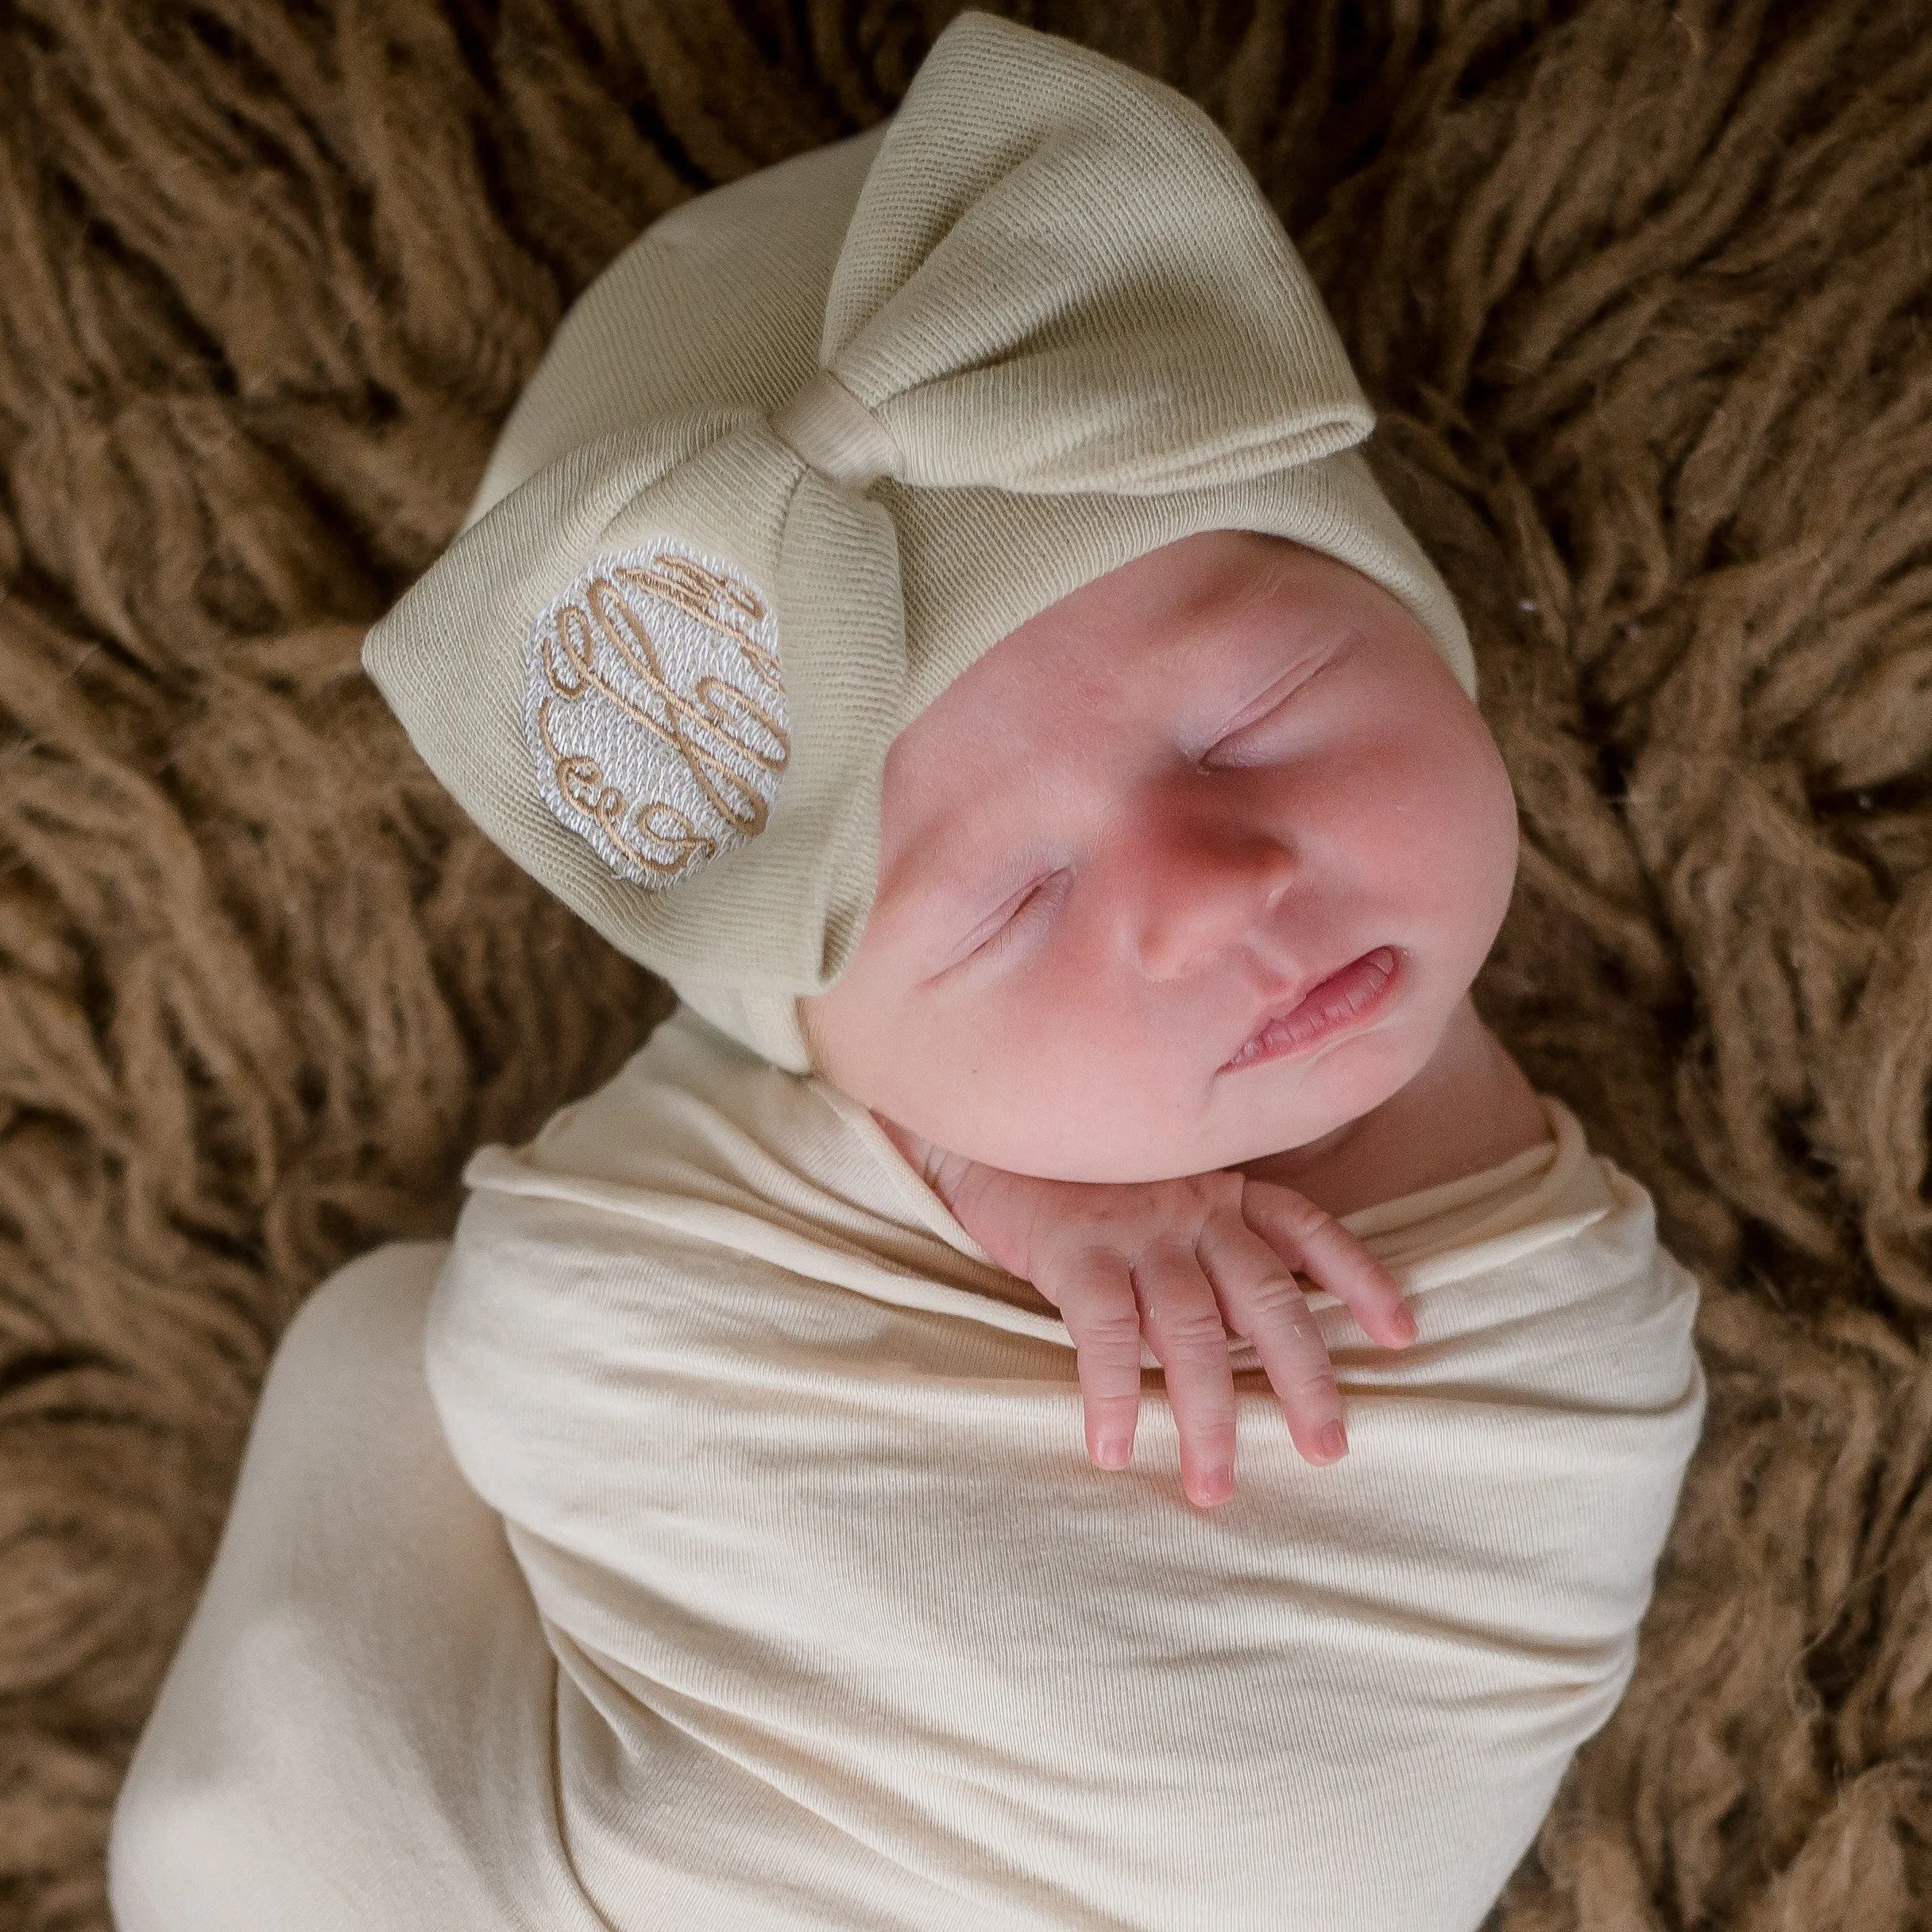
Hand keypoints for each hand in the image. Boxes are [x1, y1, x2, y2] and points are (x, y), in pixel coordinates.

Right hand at [878, 1122, 1417, 1507]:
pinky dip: (1113, 1396)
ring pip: (1194, 1332)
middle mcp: (1193, 1208)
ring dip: (1208, 1417)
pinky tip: (1114, 1451)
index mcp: (1222, 1190)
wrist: (985, 1129)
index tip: (1401, 1335)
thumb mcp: (1160, 1191)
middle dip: (1304, 1378)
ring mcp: (1136, 1229)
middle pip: (1267, 1298)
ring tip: (1212, 1488)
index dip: (1359, 1280)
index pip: (1309, 1230)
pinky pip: (1106, 1333)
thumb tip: (1247, 1329)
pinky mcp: (1075, 1250)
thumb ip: (1206, 1243)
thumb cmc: (1076, 1176)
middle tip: (1327, 1449)